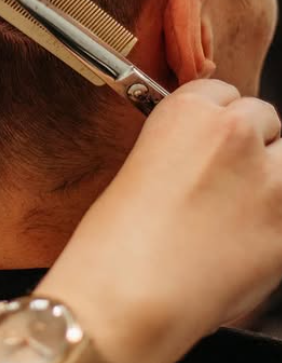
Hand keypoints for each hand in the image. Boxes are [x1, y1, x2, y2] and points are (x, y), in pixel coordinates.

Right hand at [37, 79, 281, 362]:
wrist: (132, 294)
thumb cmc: (119, 236)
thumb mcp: (143, 163)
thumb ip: (188, 145)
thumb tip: (211, 153)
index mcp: (189, 110)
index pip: (223, 92)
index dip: (215, 120)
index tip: (210, 140)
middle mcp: (235, 133)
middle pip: (263, 117)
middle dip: (249, 141)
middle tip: (226, 177)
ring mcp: (270, 179)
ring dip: (271, 172)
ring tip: (239, 206)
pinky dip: (274, 214)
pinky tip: (246, 236)